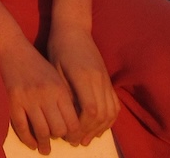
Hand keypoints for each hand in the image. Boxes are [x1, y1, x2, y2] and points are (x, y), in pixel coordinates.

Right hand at [0, 38, 79, 153]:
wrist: (13, 49)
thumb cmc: (37, 64)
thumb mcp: (56, 76)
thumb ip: (65, 98)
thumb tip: (73, 125)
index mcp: (59, 89)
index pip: (72, 121)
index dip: (74, 134)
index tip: (73, 138)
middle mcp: (45, 95)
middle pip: (58, 129)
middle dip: (60, 138)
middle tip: (59, 141)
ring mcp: (28, 99)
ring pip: (41, 131)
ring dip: (45, 144)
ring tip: (46, 149)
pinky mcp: (13, 101)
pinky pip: (22, 128)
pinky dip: (28, 139)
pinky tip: (32, 143)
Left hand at [47, 25, 119, 145]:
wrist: (74, 28)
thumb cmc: (59, 47)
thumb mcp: (55, 68)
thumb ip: (64, 92)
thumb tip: (66, 117)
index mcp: (83, 76)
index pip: (89, 110)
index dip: (81, 127)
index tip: (69, 134)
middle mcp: (98, 79)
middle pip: (101, 115)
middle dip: (89, 131)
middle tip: (75, 141)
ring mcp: (105, 79)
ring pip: (111, 112)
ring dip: (99, 129)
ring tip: (85, 138)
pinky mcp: (108, 80)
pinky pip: (114, 105)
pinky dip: (108, 120)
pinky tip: (97, 126)